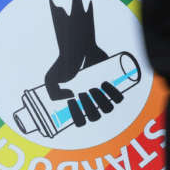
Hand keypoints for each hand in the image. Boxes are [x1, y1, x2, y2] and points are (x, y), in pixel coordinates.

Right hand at [43, 0, 123, 126]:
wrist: (78, 47)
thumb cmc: (64, 64)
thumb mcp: (50, 80)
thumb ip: (53, 94)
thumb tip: (72, 96)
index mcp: (78, 106)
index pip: (81, 122)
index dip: (77, 116)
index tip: (72, 100)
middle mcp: (92, 102)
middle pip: (95, 117)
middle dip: (89, 107)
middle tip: (83, 93)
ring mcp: (103, 94)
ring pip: (108, 109)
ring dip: (101, 101)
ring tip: (93, 88)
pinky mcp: (112, 84)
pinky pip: (119, 98)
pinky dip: (113, 94)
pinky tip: (104, 83)